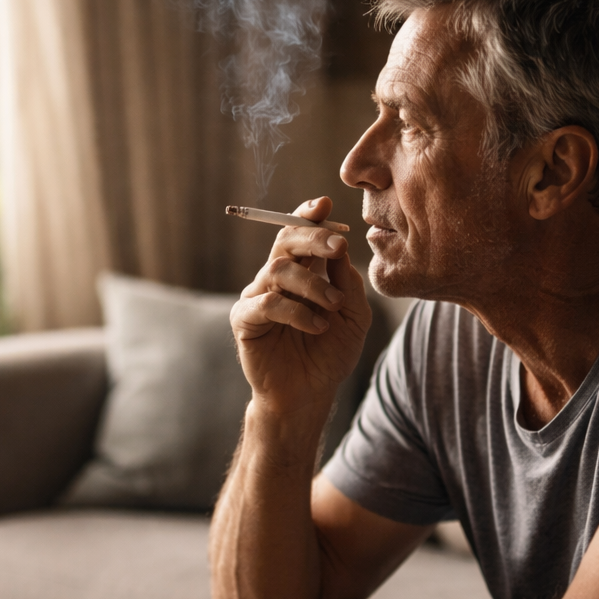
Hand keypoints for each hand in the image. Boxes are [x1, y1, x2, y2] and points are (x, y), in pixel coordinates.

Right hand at [230, 197, 371, 417]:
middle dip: (312, 237)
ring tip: (333, 306)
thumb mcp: (354, 315)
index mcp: (302, 271)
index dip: (307, 215)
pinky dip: (296, 311)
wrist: (310, 394)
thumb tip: (341, 247)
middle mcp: (276, 278)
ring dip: (312, 284)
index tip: (323, 205)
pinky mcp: (244, 320)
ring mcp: (257, 296)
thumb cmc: (331, 353)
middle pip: (285, 241)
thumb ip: (348, 281)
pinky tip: (317, 326)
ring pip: (278, 271)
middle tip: (338, 246)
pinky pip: (266, 303)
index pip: (299, 233)